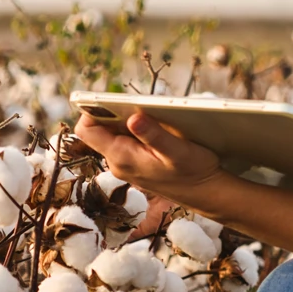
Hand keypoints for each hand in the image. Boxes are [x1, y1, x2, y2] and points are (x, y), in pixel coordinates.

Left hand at [73, 110, 223, 206]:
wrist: (206, 194)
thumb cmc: (194, 172)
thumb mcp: (178, 150)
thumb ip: (154, 135)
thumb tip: (133, 118)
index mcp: (121, 157)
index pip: (86, 130)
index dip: (91, 110)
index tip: (110, 98)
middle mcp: (118, 162)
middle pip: (99, 129)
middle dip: (113, 112)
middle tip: (138, 104)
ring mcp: (126, 164)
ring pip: (113, 134)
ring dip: (126, 120)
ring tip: (151, 115)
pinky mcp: (136, 163)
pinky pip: (126, 140)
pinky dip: (135, 129)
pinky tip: (155, 128)